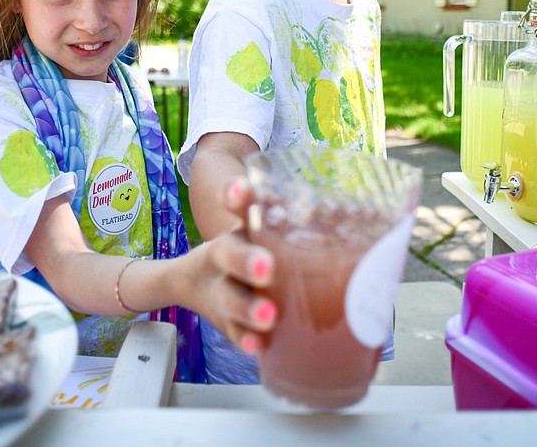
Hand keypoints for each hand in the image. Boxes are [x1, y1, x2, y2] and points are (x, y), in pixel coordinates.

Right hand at [182, 178, 276, 354]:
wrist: (188, 282)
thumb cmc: (245, 251)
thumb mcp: (260, 230)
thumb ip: (293, 222)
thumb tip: (348, 209)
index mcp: (240, 229)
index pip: (240, 207)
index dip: (239, 198)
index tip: (239, 190)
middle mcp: (227, 255)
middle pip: (230, 253)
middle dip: (246, 260)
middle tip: (266, 268)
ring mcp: (222, 290)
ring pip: (230, 298)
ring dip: (247, 307)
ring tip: (268, 315)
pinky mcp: (225, 320)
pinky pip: (233, 332)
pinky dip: (245, 339)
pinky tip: (257, 346)